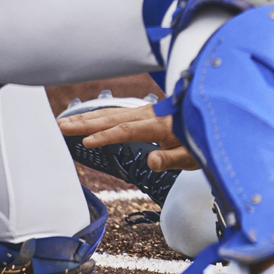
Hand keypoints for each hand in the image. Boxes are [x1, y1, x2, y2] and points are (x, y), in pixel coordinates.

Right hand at [57, 105, 198, 171]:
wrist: (214, 121)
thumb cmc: (203, 141)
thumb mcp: (192, 156)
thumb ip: (171, 159)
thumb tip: (152, 161)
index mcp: (161, 124)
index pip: (127, 130)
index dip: (106, 136)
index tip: (86, 142)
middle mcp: (150, 114)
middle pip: (112, 117)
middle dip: (85, 122)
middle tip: (59, 126)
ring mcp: (146, 111)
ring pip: (111, 113)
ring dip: (87, 118)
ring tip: (63, 122)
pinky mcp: (143, 113)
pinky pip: (116, 113)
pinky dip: (98, 115)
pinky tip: (85, 119)